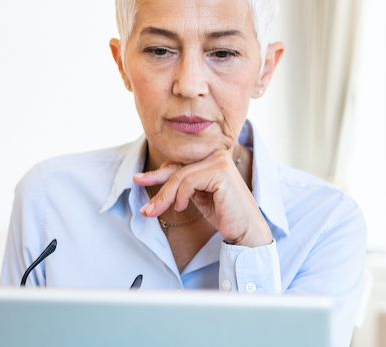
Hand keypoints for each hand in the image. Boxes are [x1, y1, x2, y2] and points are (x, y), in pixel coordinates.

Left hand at [134, 149, 272, 247]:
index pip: (180, 163)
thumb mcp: (198, 196)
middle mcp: (217, 155)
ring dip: (165, 196)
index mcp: (212, 158)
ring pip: (180, 176)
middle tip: (143, 204)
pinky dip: (181, 196)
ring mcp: (220, 161)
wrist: (246, 230)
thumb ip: (183, 184)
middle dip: (156, 185)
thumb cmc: (224, 214)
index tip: (139, 180)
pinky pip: (189, 181)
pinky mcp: (221, 172)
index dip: (158, 173)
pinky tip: (182, 207)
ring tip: (156, 211)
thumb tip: (153, 178)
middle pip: (178, 169)